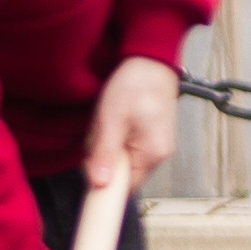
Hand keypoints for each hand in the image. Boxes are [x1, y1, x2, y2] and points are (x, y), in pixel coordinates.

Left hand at [85, 56, 179, 187]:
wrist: (152, 61)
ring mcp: (157, 147)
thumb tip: (99, 184)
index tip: (91, 165)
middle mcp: (159, 156)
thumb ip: (105, 153)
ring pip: (123, 160)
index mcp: (152, 154)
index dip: (104, 181)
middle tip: (100, 131)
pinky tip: (116, 121)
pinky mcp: (151, 138)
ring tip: (109, 121)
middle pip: (122, 174)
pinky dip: (117, 139)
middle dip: (104, 159)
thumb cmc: (135, 85)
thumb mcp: (112, 118)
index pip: (125, 188)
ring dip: (109, 147)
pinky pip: (128, 148)